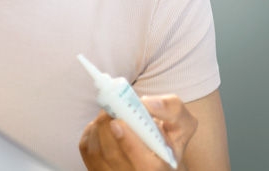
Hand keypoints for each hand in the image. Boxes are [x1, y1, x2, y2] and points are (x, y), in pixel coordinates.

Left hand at [79, 95, 198, 169]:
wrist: (154, 151)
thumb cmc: (168, 137)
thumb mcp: (181, 123)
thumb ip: (172, 109)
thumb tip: (149, 104)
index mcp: (162, 169)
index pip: (147, 167)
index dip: (129, 143)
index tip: (118, 122)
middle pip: (114, 157)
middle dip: (107, 128)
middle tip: (110, 110)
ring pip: (97, 153)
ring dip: (98, 128)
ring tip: (108, 116)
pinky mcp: (99, 170)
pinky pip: (87, 151)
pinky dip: (91, 133)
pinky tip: (102, 127)